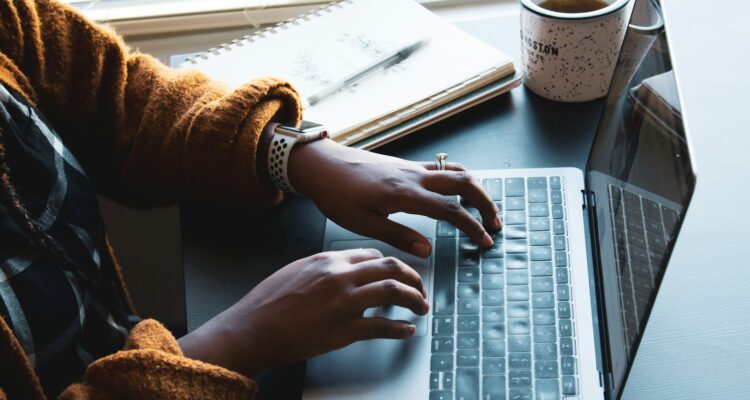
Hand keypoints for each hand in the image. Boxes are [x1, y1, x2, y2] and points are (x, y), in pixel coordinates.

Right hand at [178, 249, 427, 376]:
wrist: (253, 328)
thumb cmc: (268, 302)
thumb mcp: (296, 270)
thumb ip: (324, 268)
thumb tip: (344, 271)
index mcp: (328, 260)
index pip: (373, 255)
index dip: (391, 264)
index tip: (398, 273)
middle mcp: (340, 276)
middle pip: (391, 268)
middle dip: (413, 277)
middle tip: (420, 288)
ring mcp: (344, 303)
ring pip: (394, 291)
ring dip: (414, 299)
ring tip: (421, 307)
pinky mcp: (344, 330)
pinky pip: (382, 327)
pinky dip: (400, 329)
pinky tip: (406, 331)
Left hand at [288, 139, 501, 257]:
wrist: (321, 164)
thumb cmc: (336, 194)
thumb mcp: (363, 224)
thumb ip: (398, 236)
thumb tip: (428, 251)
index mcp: (405, 194)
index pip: (451, 210)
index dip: (472, 226)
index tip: (484, 241)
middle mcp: (414, 176)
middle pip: (464, 182)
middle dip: (485, 202)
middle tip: (495, 224)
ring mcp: (411, 167)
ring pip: (456, 171)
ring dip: (476, 188)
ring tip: (483, 209)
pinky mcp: (406, 165)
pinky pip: (442, 168)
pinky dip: (459, 179)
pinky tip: (458, 193)